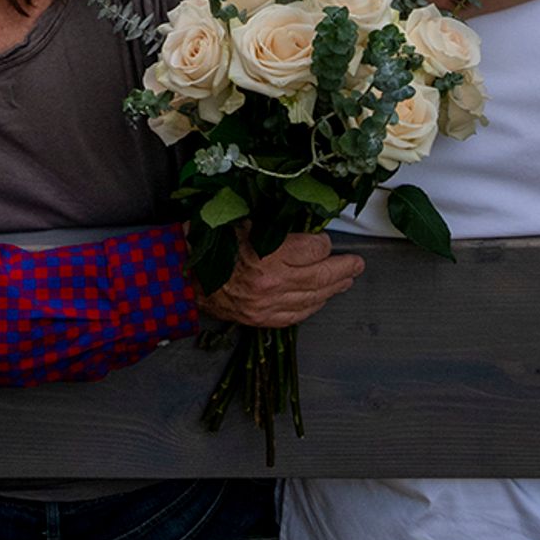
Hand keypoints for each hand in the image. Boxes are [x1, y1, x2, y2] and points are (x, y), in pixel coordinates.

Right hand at [202, 230, 361, 328]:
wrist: (182, 276)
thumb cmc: (210, 244)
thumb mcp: (242, 220)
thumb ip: (275, 224)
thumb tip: (305, 223)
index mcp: (266, 253)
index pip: (313, 249)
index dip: (323, 243)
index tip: (325, 240)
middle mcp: (271, 281)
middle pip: (320, 276)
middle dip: (343, 269)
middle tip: (357, 264)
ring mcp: (267, 304)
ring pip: (312, 298)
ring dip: (333, 289)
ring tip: (346, 280)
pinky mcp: (261, 319)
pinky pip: (296, 315)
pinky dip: (313, 307)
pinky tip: (321, 299)